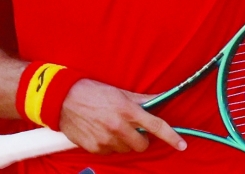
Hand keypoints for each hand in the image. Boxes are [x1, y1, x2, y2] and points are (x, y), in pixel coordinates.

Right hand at [59, 79, 185, 154]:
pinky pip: (110, 152)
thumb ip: (142, 100)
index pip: (156, 126)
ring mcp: (106, 139)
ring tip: (112, 126)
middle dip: (141, 138)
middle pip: (142, 145)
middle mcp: (118, 127)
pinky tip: (101, 131)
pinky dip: (109, 144)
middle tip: (132, 127)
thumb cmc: (92, 91)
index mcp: (127, 110)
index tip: (182, 145)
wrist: (62, 99)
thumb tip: (161, 98)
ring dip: (124, 141)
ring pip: (126, 149)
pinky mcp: (95, 148)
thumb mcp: (119, 92)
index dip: (172, 137)